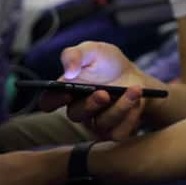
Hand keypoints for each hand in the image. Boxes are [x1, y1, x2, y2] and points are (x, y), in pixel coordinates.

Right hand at [40, 41, 157, 140]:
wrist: (135, 76)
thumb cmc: (108, 63)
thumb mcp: (93, 50)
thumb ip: (75, 55)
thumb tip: (68, 72)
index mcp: (67, 90)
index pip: (48, 102)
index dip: (51, 101)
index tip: (65, 93)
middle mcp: (79, 109)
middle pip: (75, 115)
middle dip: (90, 104)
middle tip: (104, 93)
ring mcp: (95, 123)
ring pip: (100, 124)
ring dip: (119, 107)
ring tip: (134, 90)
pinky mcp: (113, 132)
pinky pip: (117, 133)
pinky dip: (130, 117)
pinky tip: (137, 102)